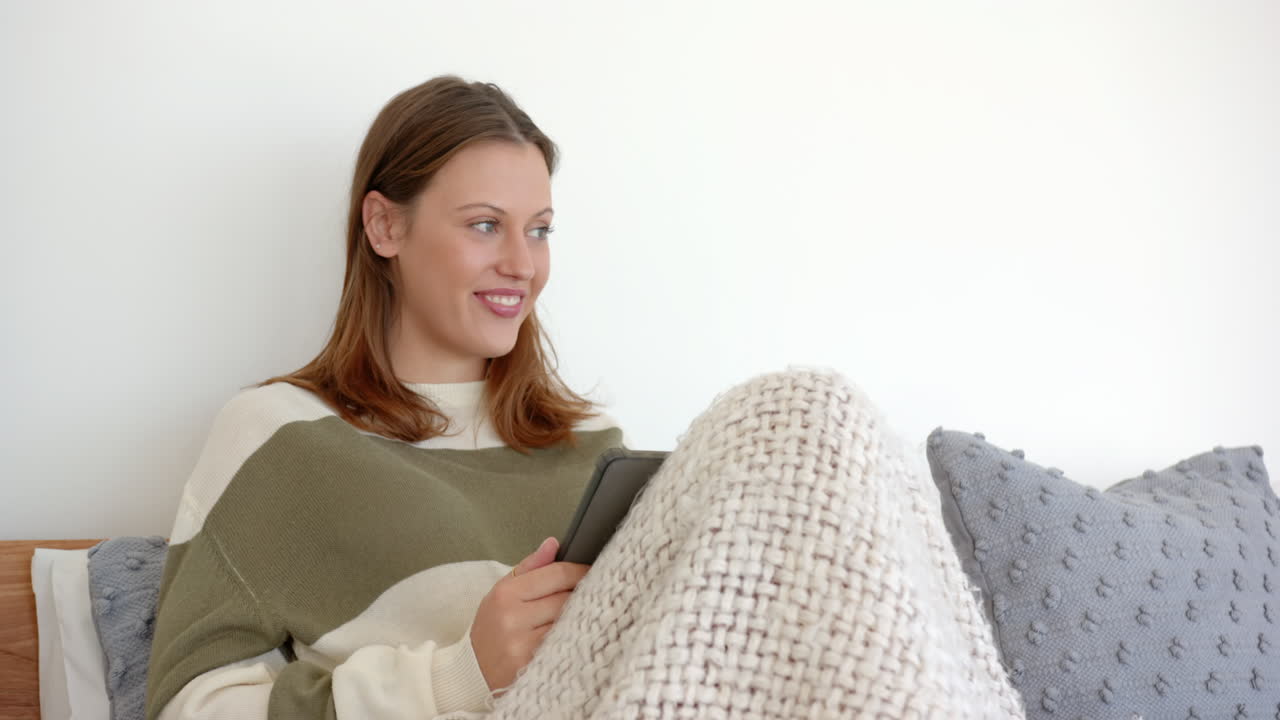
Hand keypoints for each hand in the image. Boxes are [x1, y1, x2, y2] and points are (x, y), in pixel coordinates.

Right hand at [469, 537, 589, 691]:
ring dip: (581, 618)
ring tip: (584, 615)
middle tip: (593, 594)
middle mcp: (513, 618)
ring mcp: (522, 645)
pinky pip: (565, 646)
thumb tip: (554, 544)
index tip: (592, 570)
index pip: (557, 574)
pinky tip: (574, 637)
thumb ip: (530, 566)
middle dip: (583, 594)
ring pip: (569, 622)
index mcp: (506, 593)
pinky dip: (573, 639)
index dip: (580, 570)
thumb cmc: (491, 628)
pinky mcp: (532, 666)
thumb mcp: (502, 592)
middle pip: (567, 598)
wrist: (472, 672)